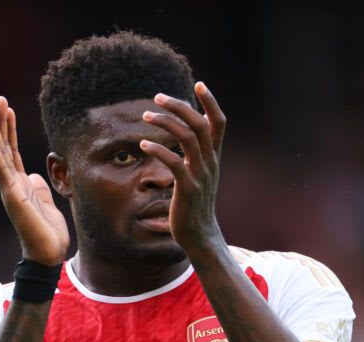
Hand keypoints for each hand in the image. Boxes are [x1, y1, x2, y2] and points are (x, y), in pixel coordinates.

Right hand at [0, 97, 68, 264]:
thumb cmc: (46, 230)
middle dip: (0, 122)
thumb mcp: (45, 201)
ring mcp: (9, 188)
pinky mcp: (12, 196)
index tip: (7, 107)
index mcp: (19, 182)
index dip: (9, 129)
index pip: (12, 150)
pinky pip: (2, 169)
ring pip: (0, 153)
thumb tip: (33, 174)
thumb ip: (38, 186)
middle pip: (3, 146)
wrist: (48, 252)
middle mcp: (11, 183)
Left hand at [139, 82, 226, 251]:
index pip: (219, 123)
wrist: (200, 236)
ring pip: (188, 138)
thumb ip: (196, 156)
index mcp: (214, 157)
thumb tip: (185, 136)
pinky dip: (158, 149)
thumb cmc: (195, 205)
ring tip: (145, 116)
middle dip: (180, 106)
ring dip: (165, 123)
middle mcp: (210, 162)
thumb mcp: (200, 176)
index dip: (211, 102)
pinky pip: (174, 163)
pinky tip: (143, 144)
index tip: (200, 84)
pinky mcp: (187, 189)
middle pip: (200, 124)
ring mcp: (200, 175)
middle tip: (157, 97)